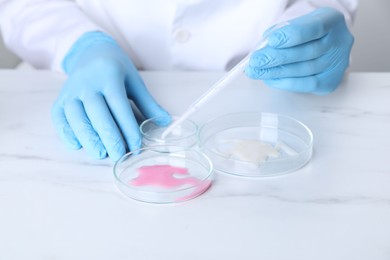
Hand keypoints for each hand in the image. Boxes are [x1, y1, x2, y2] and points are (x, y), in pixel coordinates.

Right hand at [51, 32, 169, 160]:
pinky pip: (59, 116)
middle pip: (97, 112)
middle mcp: (87, 83)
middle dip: (108, 136)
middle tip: (118, 155)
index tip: (135, 146)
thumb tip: (166, 121)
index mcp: (109, 76)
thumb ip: (148, 103)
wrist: (91, 52)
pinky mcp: (60, 98)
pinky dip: (66, 132)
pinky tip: (77, 145)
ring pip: (75, 115)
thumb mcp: (135, 82)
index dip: (127, 127)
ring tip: (100, 154)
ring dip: (87, 137)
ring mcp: (70, 90)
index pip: (119, 105)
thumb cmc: (117, 70)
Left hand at [245, 7, 353, 93]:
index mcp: (332, 20)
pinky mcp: (330, 81)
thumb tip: (263, 49)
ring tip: (257, 71)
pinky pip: (306, 84)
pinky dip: (286, 83)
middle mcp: (340, 41)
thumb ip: (281, 33)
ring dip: (277, 72)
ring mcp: (337, 63)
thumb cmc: (305, 33)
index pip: (313, 28)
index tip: (271, 41)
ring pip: (305, 70)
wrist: (322, 45)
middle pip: (307, 52)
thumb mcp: (295, 24)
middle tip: (256, 61)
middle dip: (277, 57)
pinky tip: (271, 79)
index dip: (291, 35)